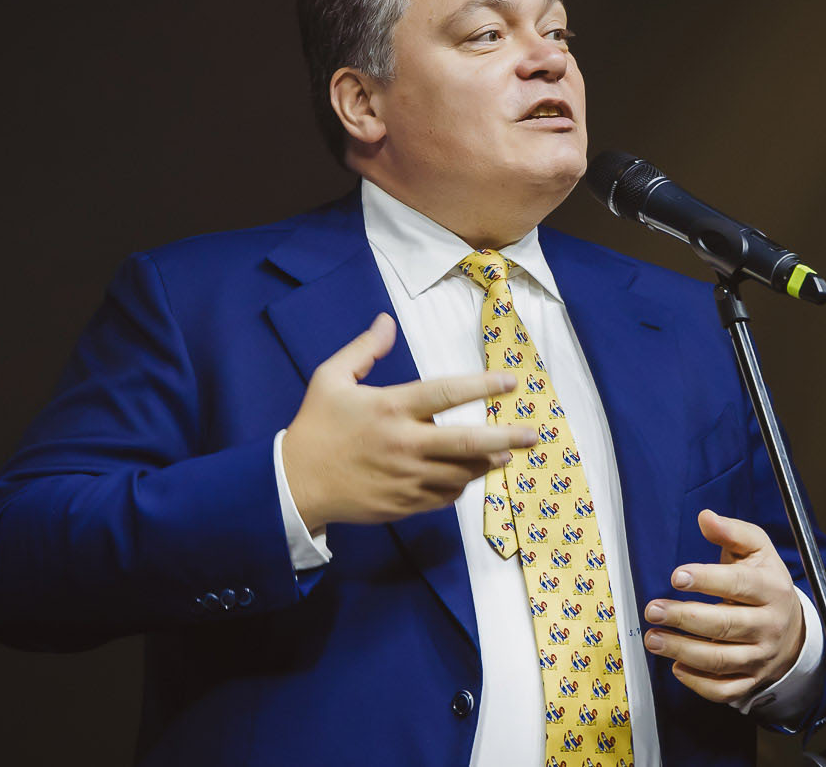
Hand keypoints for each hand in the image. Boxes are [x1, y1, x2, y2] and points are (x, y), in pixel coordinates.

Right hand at [281, 313, 535, 532]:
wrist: (294, 485)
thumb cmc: (315, 427)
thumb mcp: (330, 379)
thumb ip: (363, 349)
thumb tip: (387, 321)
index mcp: (391, 408)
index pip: (446, 393)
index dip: (483, 385)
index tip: (511, 381)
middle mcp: (405, 444)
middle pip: (468, 442)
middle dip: (506, 436)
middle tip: (532, 433)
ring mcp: (407, 478)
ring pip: (463, 473)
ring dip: (488, 463)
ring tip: (506, 453)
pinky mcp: (405, 504)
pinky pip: (446, 496)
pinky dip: (460, 485)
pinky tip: (465, 475)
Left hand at [642, 509, 804, 702]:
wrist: (793, 626)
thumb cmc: (765, 581)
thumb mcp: (757, 549)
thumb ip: (732, 531)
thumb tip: (705, 517)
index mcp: (771, 588)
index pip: (739, 585)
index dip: (708, 580)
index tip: (676, 576)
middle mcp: (768, 624)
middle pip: (726, 625)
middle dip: (685, 619)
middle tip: (653, 610)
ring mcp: (760, 656)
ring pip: (721, 659)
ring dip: (683, 651)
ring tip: (653, 638)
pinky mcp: (751, 679)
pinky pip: (724, 689)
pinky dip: (698, 682)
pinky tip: (676, 666)